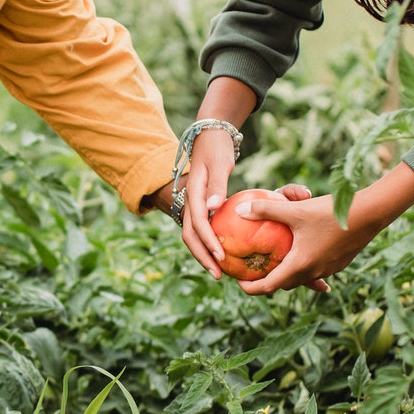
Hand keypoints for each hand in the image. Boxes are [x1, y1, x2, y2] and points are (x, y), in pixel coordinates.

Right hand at [177, 134, 316, 280]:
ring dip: (204, 255)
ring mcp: (192, 207)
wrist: (208, 138)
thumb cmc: (217, 149)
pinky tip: (225, 256)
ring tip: (220, 272)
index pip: (197, 223)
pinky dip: (209, 246)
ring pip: (193, 237)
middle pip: (190, 236)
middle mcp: (189, 203)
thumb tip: (214, 208)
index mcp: (193, 193)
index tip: (222, 257)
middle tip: (219, 274)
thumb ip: (217, 186)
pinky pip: (201, 231)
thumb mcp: (219, 164)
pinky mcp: (200, 209)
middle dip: (202, 257)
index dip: (208, 242)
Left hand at [226, 163, 413, 294]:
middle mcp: (314, 272)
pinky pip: (316, 270)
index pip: (268, 286)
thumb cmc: (330, 212)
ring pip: (301, 278)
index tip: (239, 282)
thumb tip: (240, 209)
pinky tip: (303, 251)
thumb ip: (265, 210)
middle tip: (254, 269)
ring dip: (288, 273)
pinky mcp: (339, 263)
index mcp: (299, 265)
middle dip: (268, 280)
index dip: (250, 288)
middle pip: (284, 284)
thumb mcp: (295, 210)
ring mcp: (329, 269)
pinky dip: (305, 265)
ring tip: (276, 260)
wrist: (370, 214)